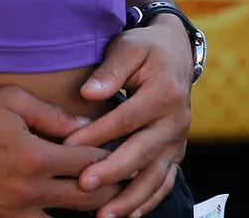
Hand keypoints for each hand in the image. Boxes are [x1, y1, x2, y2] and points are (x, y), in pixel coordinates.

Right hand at [0, 86, 119, 217]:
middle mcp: (26, 193)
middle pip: (84, 202)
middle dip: (107, 193)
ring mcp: (7, 214)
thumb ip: (52, 116)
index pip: (89, 165)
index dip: (111, 162)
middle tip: (119, 187)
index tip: (123, 160)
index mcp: (35, 158)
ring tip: (94, 209)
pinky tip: (48, 213)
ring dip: (79, 215)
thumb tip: (84, 126)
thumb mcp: (10, 100)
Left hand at [68, 16, 192, 217]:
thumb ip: (110, 70)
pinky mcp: (176, 153)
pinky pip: (164, 182)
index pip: (127, 119)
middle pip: (142, 153)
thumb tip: (89, 92)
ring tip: (103, 215)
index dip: (98, 134)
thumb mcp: (128, 48)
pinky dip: (148, 201)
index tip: (70, 146)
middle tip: (83, 186)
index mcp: (164, 94)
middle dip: (112, 173)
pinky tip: (128, 215)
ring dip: (131, 199)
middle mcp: (176, 122)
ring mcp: (178, 141)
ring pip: (155, 177)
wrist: (176, 53)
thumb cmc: (145, 49)